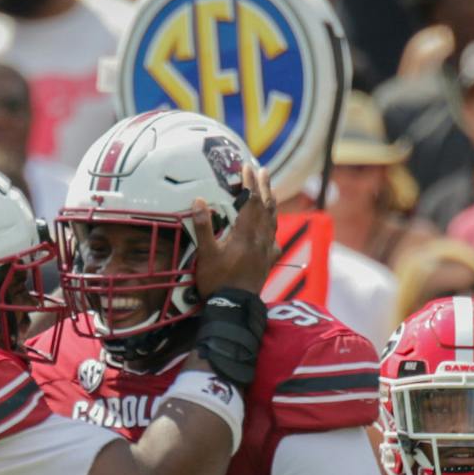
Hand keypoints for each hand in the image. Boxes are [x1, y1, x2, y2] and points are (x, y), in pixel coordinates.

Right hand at [190, 164, 278, 300]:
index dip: (250, 183)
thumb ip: (203, 227)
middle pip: (266, 207)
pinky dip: (274, 230)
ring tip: (270, 192)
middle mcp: (260, 239)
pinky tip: (272, 232)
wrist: (234, 307)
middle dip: (265, 187)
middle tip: (263, 171)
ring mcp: (266, 251)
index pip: (251, 201)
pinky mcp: (268, 262)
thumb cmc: (218, 281)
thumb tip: (199, 201)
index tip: (247, 167)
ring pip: (273, 221)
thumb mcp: (206, 254)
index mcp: (245, 234)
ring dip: (271, 204)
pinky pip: (274, 241)